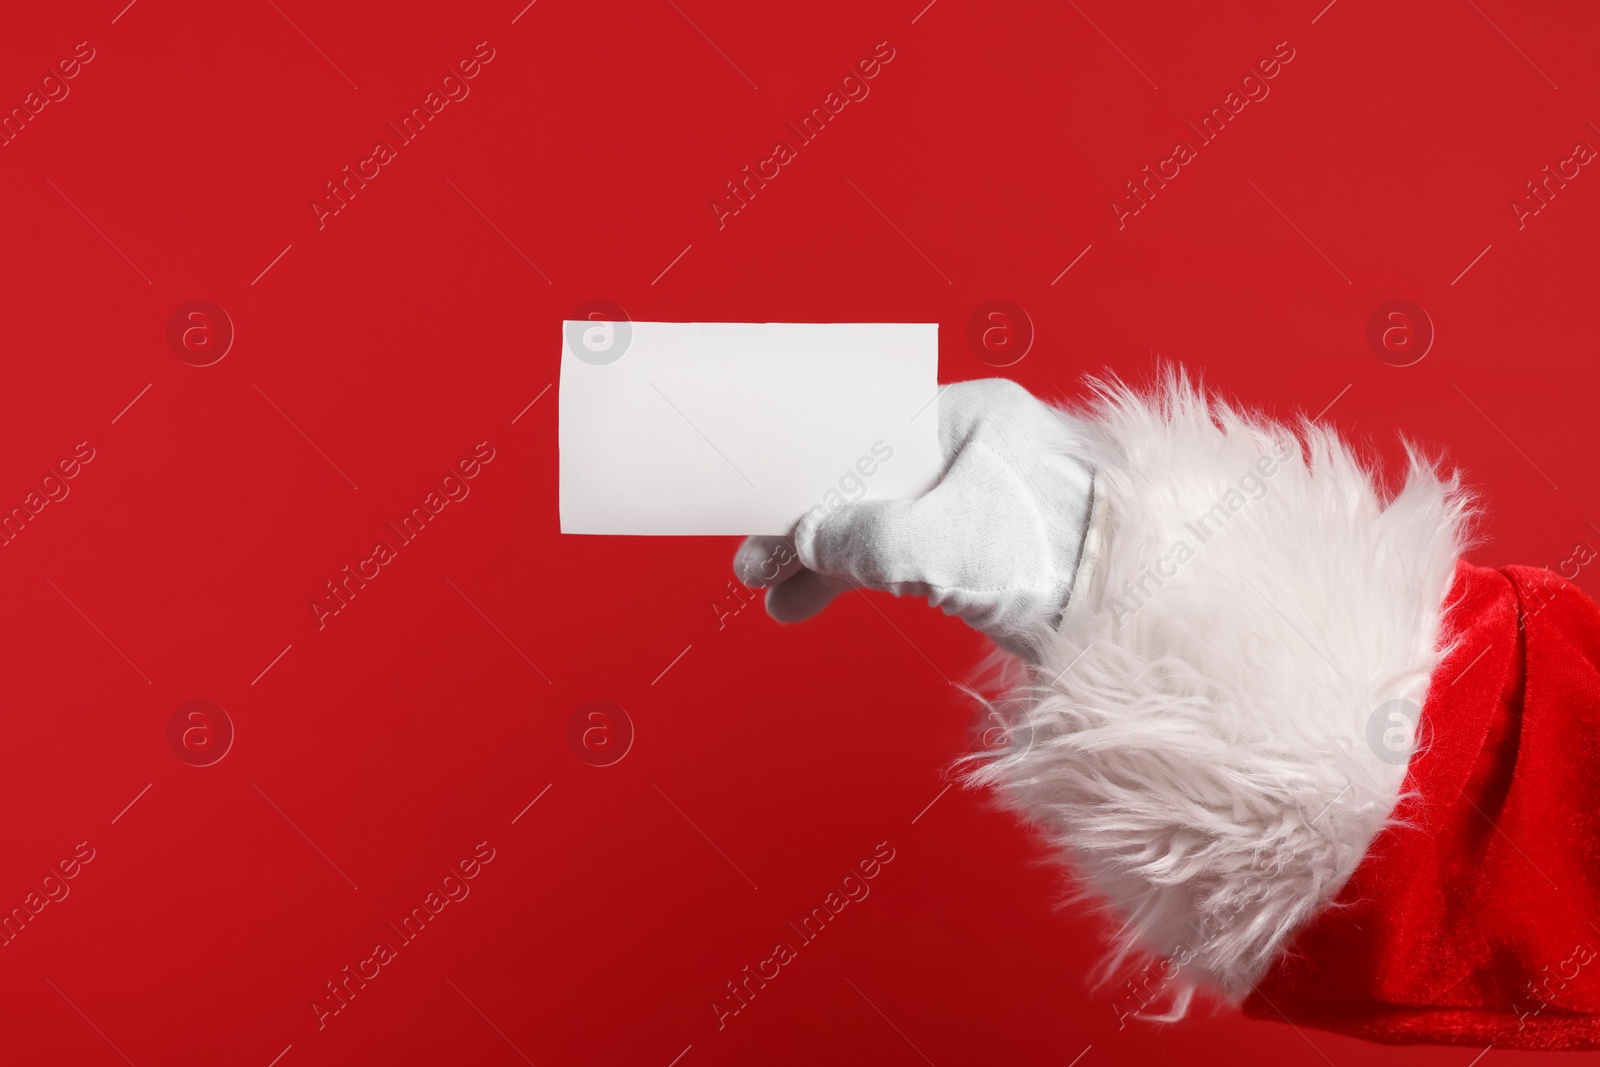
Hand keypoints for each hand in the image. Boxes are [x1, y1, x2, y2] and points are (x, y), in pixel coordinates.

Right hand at [732, 379, 1095, 656]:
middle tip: (757, 567)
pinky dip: (868, 577)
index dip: (809, 472)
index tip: (762, 508)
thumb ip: (860, 539)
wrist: (1149, 615)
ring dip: (831, 560)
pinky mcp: (997, 552)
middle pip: (870, 479)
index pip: (866, 432)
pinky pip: (912, 554)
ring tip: (781, 599)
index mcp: (970, 416)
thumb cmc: (1056, 556)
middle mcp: (977, 449)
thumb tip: (806, 541)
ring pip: (886, 521)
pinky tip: (826, 598)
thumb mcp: (937, 545)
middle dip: (810, 527)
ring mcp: (987, 501)